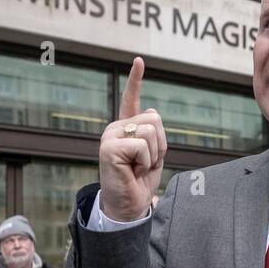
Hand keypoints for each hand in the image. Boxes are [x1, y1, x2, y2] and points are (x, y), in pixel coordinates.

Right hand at [98, 58, 166, 221]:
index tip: (139, 60)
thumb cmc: (140, 183)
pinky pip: (142, 146)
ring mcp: (110, 137)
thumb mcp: (154, 155)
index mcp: (126, 128)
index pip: (132, 100)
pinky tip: (132, 171)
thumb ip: (154, 135)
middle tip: (145, 164)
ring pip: (150, 132)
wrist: (129, 206)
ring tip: (138, 168)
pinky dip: (145, 162)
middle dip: (160, 145)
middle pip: (154, 120)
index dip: (136, 80)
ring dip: (153, 155)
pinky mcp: (108, 148)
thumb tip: (153, 112)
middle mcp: (115, 128)